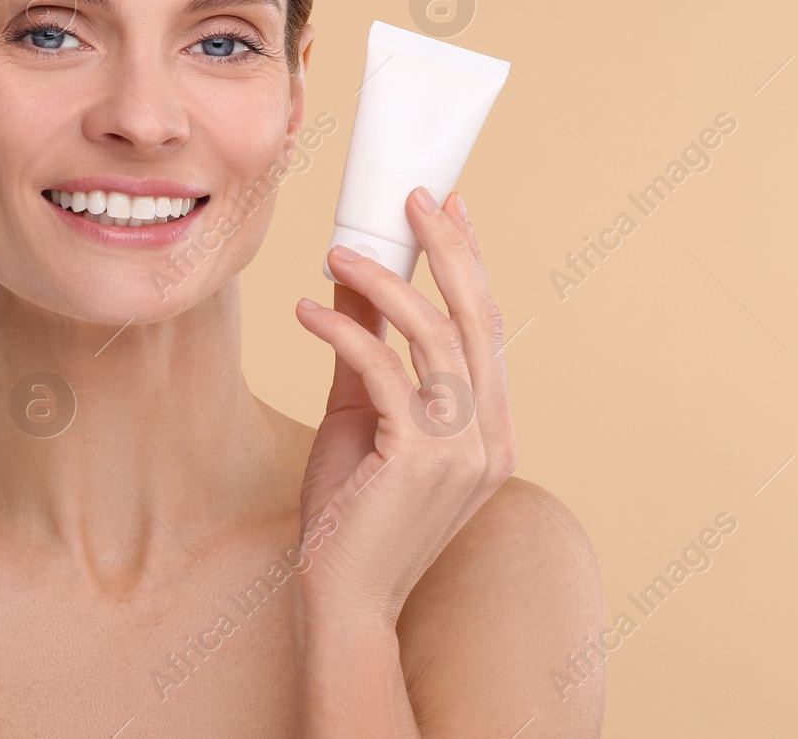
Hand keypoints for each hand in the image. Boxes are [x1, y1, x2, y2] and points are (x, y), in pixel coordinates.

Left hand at [294, 187, 516, 629]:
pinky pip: (387, 372)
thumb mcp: (358, 416)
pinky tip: (305, 313)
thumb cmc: (349, 514)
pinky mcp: (422, 458)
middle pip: (477, 318)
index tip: (447, 207)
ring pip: (435, 337)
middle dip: (447, 248)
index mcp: (489, 428)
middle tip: (413, 197)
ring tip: (334, 256)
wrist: (343, 599)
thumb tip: (352, 282)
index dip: (470, 262)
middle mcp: (491, 436)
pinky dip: (345, 334)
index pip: (486, 327)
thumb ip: (365, 350)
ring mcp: (464, 449)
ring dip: (383, 284)